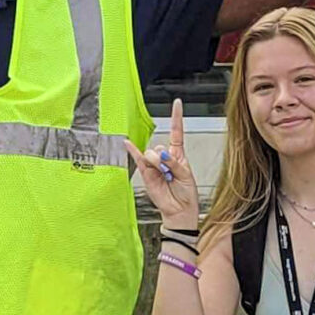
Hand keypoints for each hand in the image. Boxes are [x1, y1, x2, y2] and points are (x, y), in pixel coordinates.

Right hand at [138, 97, 201, 225]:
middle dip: (165, 159)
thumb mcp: (187, 175)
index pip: (176, 132)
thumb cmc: (186, 194)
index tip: (177, 103)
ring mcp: (154, 165)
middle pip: (160, 146)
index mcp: (178, 155)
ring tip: (165, 177)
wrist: (179, 211)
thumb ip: (174, 163)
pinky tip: (127, 143)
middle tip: (171, 173)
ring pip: (151, 154)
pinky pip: (138, 158)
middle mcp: (165, 157)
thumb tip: (161, 155)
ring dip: (158, 164)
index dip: (176, 117)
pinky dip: (132, 151)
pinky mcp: (146, 173)